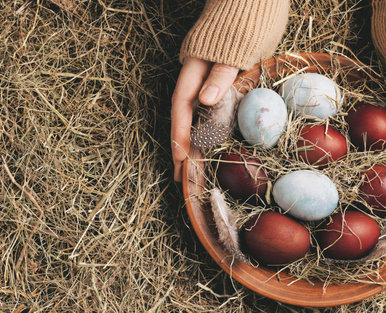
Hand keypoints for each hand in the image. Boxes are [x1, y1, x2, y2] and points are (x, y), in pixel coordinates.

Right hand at [171, 57, 238, 181]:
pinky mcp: (219, 80)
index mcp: (196, 68)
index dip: (180, 134)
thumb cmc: (249, 19)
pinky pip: (208, 110)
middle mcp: (197, 76)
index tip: (180, 160)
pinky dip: (206, 130)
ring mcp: (206, 79)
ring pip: (194, 116)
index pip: (182, 107)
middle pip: (184, 116)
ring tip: (192, 167)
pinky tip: (206, 143)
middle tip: (182, 176)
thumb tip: (204, 101)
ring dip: (193, 142)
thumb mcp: (237, 47)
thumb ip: (221, 73)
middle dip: (182, 147)